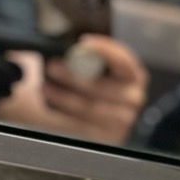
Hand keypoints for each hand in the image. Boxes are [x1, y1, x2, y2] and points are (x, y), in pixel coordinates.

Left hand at [0, 33, 148, 144]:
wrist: (86, 109)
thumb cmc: (89, 80)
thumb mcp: (93, 64)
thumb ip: (85, 55)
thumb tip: (62, 45)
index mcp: (134, 74)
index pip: (123, 60)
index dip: (105, 50)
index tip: (83, 42)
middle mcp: (133, 97)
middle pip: (104, 88)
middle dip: (75, 76)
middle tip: (53, 67)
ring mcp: (123, 120)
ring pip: (90, 108)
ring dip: (64, 97)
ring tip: (45, 86)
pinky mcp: (109, 136)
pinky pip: (84, 125)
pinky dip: (64, 113)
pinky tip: (50, 102)